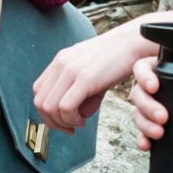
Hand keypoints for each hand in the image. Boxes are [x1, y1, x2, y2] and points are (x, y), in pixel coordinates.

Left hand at [33, 25, 147, 133]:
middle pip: (40, 102)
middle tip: (70, 129)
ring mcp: (71, 70)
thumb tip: (76, 117)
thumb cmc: (116, 60)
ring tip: (78, 123)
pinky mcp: (84, 78)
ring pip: (49, 107)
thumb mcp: (91, 74)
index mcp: (60, 61)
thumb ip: (79, 93)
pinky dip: (71, 120)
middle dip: (53, 122)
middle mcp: (61, 63)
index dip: (47, 112)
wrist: (133, 43)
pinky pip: (65, 107)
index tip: (63, 121)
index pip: (38, 92)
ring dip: (62, 123)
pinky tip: (82, 121)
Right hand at [129, 59, 172, 151]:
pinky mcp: (152, 124)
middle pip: (138, 93)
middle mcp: (152, 88)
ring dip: (144, 124)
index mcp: (162, 70)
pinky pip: (141, 131)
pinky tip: (147, 146)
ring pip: (137, 113)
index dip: (144, 76)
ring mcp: (150, 106)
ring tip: (159, 134)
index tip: (154, 86)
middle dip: (148, 107)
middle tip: (163, 118)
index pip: (143, 68)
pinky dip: (142, 139)